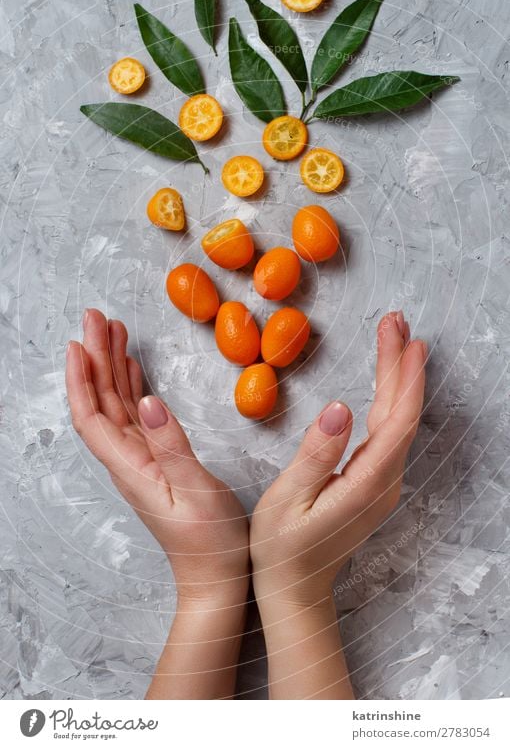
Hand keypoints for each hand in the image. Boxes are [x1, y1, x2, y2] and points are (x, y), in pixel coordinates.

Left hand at [66, 309, 248, 606]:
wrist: (215, 579)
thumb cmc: (210, 542)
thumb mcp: (196, 491)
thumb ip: (172, 445)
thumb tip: (150, 401)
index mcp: (130, 467)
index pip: (91, 416)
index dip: (81, 379)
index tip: (78, 342)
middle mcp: (128, 461)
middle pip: (101, 402)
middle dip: (96, 358)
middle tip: (96, 317)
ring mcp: (141, 461)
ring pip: (118, 405)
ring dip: (112, 367)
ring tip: (114, 331)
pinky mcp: (157, 462)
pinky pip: (136, 417)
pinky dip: (133, 388)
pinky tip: (135, 370)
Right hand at [251, 310, 424, 608]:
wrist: (294, 588)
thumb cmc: (282, 546)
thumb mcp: (290, 499)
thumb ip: (317, 454)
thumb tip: (340, 407)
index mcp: (366, 483)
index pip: (396, 421)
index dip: (404, 377)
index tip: (406, 339)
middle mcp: (383, 482)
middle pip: (401, 414)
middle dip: (402, 364)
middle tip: (397, 321)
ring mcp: (381, 483)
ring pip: (397, 421)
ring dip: (398, 378)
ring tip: (396, 339)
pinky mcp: (372, 483)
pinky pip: (389, 432)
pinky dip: (390, 398)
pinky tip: (387, 381)